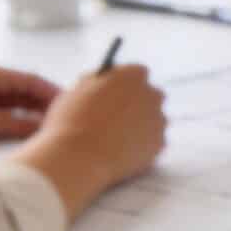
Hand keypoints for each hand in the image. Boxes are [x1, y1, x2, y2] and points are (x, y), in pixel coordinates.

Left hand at [0, 65, 60, 148]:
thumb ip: (12, 124)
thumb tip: (42, 128)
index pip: (33, 81)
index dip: (54, 94)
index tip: (72, 107)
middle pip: (29, 92)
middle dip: (48, 105)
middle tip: (67, 122)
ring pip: (20, 103)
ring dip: (34, 115)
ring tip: (52, 130)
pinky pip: (8, 113)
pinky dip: (20, 121)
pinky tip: (29, 133)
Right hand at [12, 65, 167, 218]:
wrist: (78, 157)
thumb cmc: (70, 121)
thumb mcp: (77, 89)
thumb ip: (97, 82)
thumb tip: (103, 83)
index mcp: (133, 75)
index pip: (136, 73)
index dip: (123, 85)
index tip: (115, 93)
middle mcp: (152, 94)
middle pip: (148, 96)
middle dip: (135, 104)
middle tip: (115, 118)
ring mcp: (159, 119)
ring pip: (152, 120)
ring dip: (138, 126)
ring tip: (113, 139)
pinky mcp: (159, 143)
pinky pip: (151, 142)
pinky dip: (140, 147)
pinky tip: (120, 152)